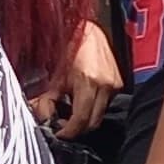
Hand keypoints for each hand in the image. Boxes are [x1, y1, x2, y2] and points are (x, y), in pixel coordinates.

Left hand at [45, 20, 122, 136]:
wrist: (88, 29)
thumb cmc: (71, 47)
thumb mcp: (55, 75)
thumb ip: (47, 100)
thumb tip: (44, 118)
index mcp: (88, 82)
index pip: (81, 119)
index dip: (68, 132)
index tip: (59, 134)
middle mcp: (105, 85)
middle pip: (94, 122)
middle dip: (78, 129)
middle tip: (63, 127)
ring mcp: (115, 85)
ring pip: (100, 114)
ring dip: (86, 118)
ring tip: (71, 112)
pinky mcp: (119, 83)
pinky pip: (106, 104)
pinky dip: (93, 107)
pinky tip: (82, 99)